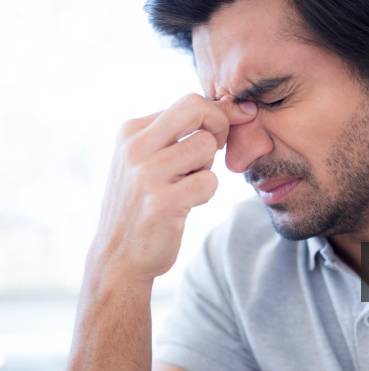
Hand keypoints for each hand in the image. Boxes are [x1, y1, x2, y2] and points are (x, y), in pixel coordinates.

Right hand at [86, 93, 256, 282]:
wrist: (118, 256)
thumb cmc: (144, 203)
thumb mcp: (150, 159)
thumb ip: (182, 132)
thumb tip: (237, 106)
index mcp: (131, 131)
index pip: (189, 102)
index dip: (213, 118)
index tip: (214, 137)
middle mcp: (135, 147)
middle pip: (196, 108)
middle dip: (219, 124)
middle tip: (216, 148)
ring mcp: (147, 174)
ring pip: (206, 146)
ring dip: (207, 168)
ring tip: (186, 184)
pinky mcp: (163, 202)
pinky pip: (209, 182)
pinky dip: (205, 193)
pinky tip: (185, 205)